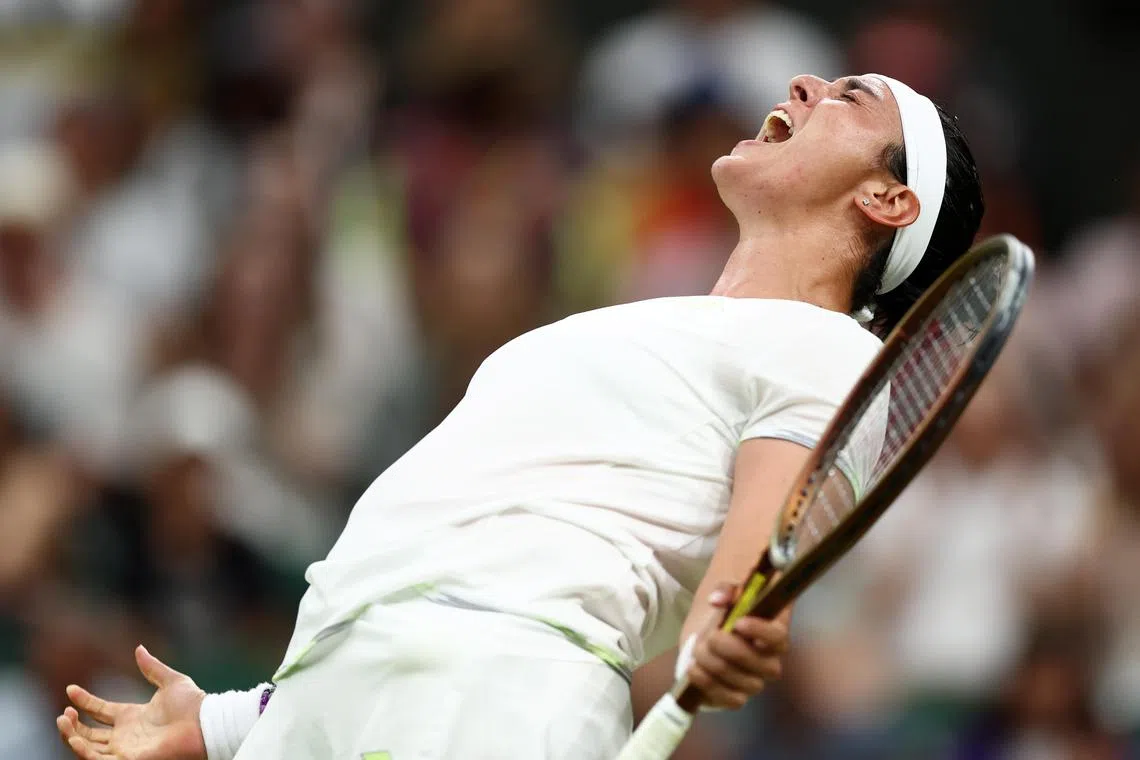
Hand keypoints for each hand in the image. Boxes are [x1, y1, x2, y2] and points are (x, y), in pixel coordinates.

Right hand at [57, 645, 206, 759]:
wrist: (205, 723)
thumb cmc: (193, 704)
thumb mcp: (170, 681)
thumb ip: (152, 667)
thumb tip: (139, 648)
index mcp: (133, 716)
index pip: (100, 711)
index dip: (84, 701)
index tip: (71, 689)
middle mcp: (126, 735)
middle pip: (90, 732)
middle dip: (73, 724)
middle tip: (64, 712)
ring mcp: (125, 749)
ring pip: (88, 747)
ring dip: (72, 736)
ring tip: (63, 720)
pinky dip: (84, 751)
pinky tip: (75, 738)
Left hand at [682, 583, 788, 710]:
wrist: (711, 630)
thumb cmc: (729, 609)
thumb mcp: (729, 589)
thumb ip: (726, 588)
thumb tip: (717, 598)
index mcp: (775, 632)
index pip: (779, 638)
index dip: (761, 632)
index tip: (738, 622)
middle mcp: (769, 661)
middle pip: (762, 666)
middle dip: (731, 649)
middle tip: (711, 636)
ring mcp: (754, 681)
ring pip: (744, 683)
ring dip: (715, 665)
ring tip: (698, 650)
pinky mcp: (736, 695)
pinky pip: (731, 701)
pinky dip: (709, 686)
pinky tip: (694, 669)